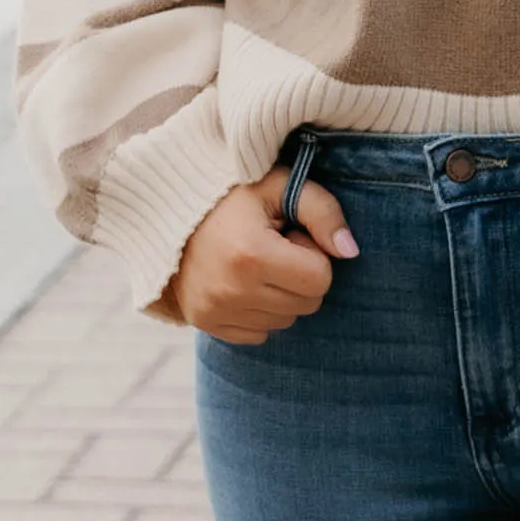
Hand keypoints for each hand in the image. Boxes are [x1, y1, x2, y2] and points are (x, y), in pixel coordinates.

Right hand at [170, 168, 358, 342]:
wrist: (168, 210)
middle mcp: (232, 290)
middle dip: (300, 276)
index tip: (288, 235)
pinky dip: (258, 312)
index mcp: (252, 254)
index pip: (320, 279)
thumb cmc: (232, 194)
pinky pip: (258, 334)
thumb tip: (351, 251)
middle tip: (272, 247)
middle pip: (307, 305)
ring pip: (285, 322)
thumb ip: (322, 211)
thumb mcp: (279, 186)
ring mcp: (215, 311)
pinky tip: (240, 281)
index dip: (311, 254)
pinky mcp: (205, 323)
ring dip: (280, 295)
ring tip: (254, 262)